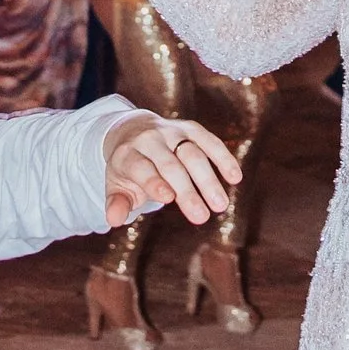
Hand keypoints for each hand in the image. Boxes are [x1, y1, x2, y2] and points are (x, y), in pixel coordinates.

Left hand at [102, 113, 244, 227]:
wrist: (133, 130)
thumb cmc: (127, 168)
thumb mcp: (116, 185)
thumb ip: (117, 203)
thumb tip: (113, 220)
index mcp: (127, 153)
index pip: (141, 167)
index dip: (154, 182)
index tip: (168, 199)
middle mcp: (150, 139)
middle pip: (171, 165)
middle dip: (187, 190)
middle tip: (202, 217)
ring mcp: (172, 132)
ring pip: (193, 153)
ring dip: (209, 180)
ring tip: (220, 205)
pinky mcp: (191, 129)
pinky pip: (210, 141)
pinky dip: (223, 158)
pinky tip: (235, 178)